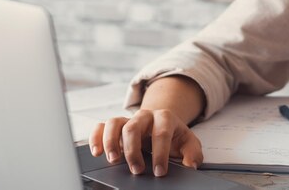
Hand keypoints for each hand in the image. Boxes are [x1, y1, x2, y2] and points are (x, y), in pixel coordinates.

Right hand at [89, 109, 203, 176]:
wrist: (162, 123)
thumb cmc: (174, 136)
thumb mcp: (189, 143)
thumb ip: (192, 153)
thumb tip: (191, 165)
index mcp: (165, 118)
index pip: (161, 133)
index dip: (160, 153)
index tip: (159, 171)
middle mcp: (144, 116)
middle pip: (133, 127)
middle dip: (133, 151)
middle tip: (137, 170)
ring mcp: (128, 119)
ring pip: (114, 123)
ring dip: (111, 142)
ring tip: (113, 160)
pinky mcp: (116, 126)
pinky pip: (101, 126)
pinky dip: (96, 137)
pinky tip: (97, 152)